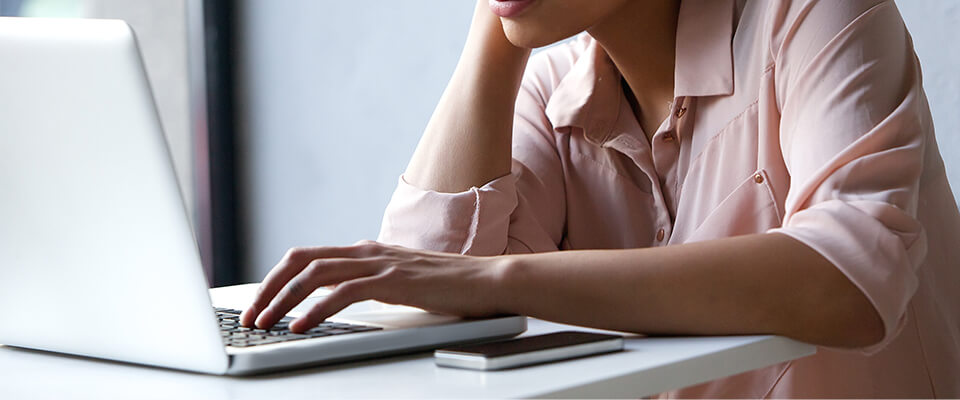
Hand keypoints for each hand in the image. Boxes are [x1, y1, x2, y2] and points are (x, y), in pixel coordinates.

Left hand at [239, 241, 508, 331]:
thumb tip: (340, 302)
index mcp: (366, 251)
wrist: (489, 280)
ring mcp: (380, 263)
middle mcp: (367, 251)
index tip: (260, 306)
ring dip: (282, 300)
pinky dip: (315, 309)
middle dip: (268, 288)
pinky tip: (301, 326)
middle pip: (300, 260)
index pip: (307, 258)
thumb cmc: (450, 287)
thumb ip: (372, 285)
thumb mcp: (401, 283)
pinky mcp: (393, 280)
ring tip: (265, 324)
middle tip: (250, 317)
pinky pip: (343, 292)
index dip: (276, 280)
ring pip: (314, 274)